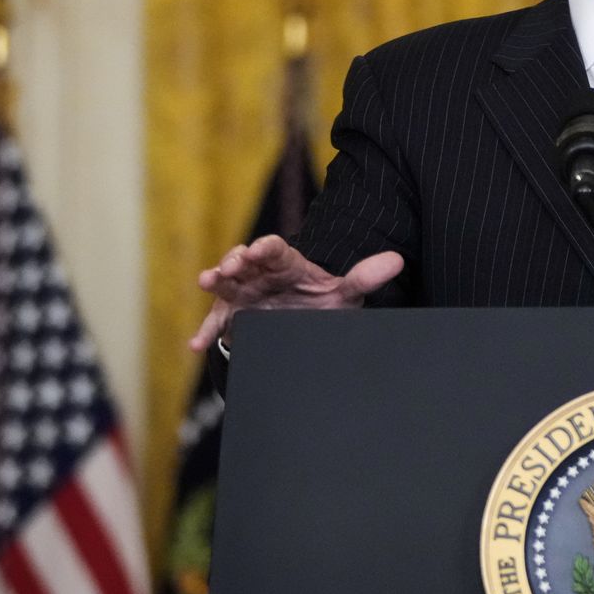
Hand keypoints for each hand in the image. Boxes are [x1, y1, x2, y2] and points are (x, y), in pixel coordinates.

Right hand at [188, 235, 403, 352]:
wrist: (305, 321)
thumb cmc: (323, 301)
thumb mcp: (345, 293)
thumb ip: (365, 278)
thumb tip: (396, 261)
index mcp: (287, 263)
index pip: (275, 250)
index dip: (266, 248)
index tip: (258, 250)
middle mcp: (261, 274)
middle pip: (244, 261)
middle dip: (234, 261)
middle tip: (229, 266)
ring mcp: (244, 293)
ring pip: (225, 284)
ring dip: (215, 281)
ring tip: (206, 282)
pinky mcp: (233, 316)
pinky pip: (216, 323)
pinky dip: (206, 332)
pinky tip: (197, 344)